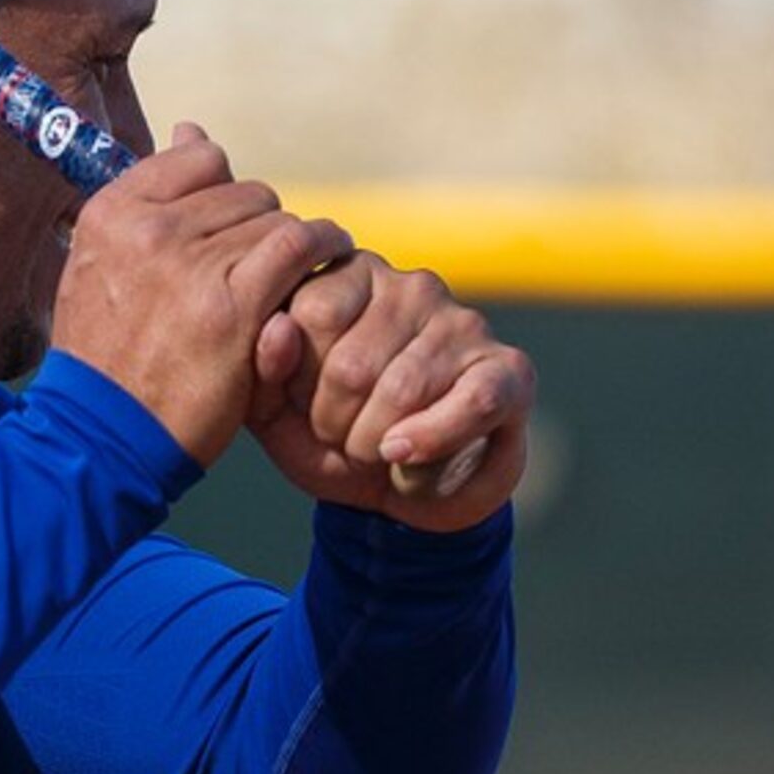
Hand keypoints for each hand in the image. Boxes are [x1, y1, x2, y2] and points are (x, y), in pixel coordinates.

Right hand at [48, 125, 353, 464]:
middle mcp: (148, 229)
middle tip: (273, 262)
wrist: (103, 436)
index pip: (197, 159)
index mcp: (111, 213)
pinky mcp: (234, 305)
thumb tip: (191, 129)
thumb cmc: (108, 359)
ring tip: (311, 265)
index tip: (236, 225)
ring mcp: (191, 264)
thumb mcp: (100, 270)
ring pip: (275, 219)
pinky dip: (325, 249)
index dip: (226, 190)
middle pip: (243, 191)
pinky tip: (336, 261)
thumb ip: (145, 203)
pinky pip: (299, 248)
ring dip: (298, 244)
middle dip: (263, 224)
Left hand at [246, 250, 535, 531]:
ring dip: (375, 443)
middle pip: (353, 362)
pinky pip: (470, 403)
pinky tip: (403, 456)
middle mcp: (412, 286)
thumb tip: (277, 329)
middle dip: (336, 423)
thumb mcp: (281, 413)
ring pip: (404, 389)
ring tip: (372, 450)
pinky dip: (430, 440)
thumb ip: (264, 371)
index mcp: (352, 275)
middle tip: (341, 438)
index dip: (298, 380)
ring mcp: (464, 324)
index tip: (304, 407)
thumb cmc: (337, 440)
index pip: (312, 311)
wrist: (404, 497)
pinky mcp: (509, 370)